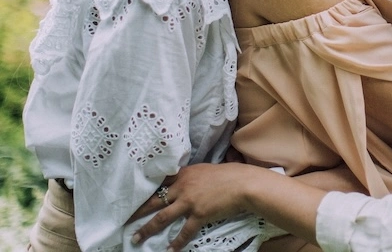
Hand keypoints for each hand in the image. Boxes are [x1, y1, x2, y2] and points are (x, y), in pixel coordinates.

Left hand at [130, 163, 253, 250]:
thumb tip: (185, 183)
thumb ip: (192, 177)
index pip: (160, 183)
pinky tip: (170, 250)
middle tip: (125, 220)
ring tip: (136, 238)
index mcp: (184, 174)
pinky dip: (176, 243)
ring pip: (162, 217)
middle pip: (154, 201)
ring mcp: (189, 202)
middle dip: (138, 212)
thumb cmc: (229, 175)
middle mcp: (182, 187)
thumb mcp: (206, 170)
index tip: (134, 197)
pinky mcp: (199, 214)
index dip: (146, 191)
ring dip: (147, 229)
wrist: (243, 184)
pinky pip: (184, 231)